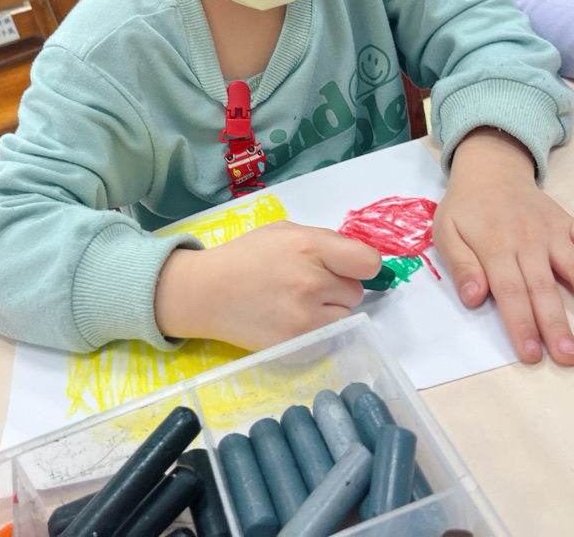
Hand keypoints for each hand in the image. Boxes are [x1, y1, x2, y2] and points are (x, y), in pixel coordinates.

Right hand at [155, 221, 378, 350]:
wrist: (206, 293)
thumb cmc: (246, 257)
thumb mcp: (284, 231)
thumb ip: (324, 241)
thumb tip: (358, 260)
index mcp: (308, 247)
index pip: (367, 262)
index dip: (360, 264)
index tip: (348, 267)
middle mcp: (310, 282)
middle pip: (356, 290)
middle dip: (338, 286)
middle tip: (307, 283)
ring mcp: (305, 317)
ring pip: (346, 315)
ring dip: (330, 310)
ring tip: (298, 302)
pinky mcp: (298, 343)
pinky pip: (329, 336)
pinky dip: (318, 330)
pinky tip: (293, 320)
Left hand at [434, 129, 573, 364]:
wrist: (490, 168)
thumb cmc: (466, 207)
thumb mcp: (446, 232)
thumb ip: (460, 266)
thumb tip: (473, 298)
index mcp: (495, 247)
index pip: (510, 292)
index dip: (522, 324)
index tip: (533, 354)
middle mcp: (529, 242)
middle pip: (545, 288)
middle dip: (558, 324)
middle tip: (571, 357)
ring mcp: (553, 233)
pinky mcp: (570, 224)